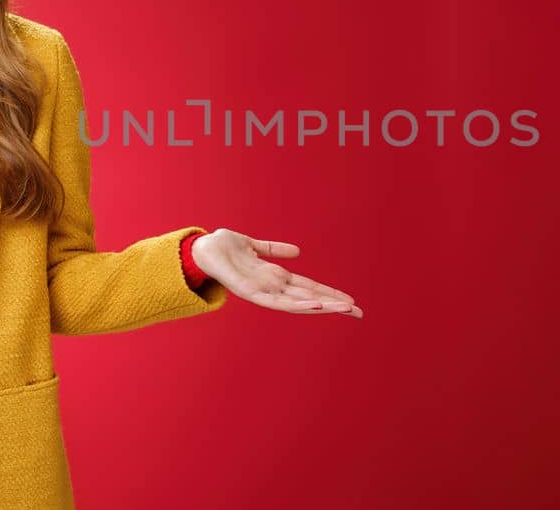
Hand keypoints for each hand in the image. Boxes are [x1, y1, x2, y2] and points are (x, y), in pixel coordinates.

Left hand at [192, 228, 363, 317]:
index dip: (330, 294)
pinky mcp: (250, 292)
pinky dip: (297, 304)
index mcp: (276, 277)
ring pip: (299, 302)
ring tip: (344, 309)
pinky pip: (277, 301)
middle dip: (334, 305)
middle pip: (310, 297)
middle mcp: (273, 286)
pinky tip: (314, 305)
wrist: (200, 249)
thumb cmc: (223, 247)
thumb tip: (298, 252)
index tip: (350, 301)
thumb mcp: (254, 245)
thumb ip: (274, 249)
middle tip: (360, 312)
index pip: (309, 287)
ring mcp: (263, 291)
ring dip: (322, 306)